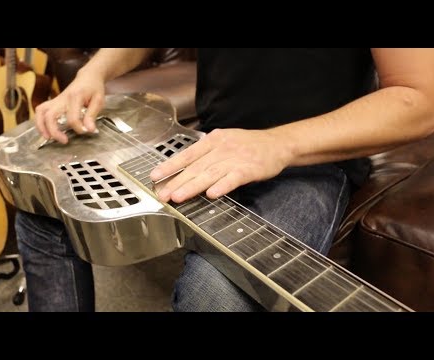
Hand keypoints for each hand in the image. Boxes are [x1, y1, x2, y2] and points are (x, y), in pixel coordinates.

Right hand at [34, 71, 105, 143]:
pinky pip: (41, 111)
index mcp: (75, 97)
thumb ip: (92, 115)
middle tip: (64, 141)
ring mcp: (56, 100)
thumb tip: (89, 130)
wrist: (88, 77)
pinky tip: (46, 131)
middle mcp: (62, 98)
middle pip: (50, 115)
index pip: (72, 117)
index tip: (86, 131)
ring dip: (41, 126)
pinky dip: (40, 121)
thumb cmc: (94, 89)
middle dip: (54, 130)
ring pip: (41, 111)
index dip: (78, 128)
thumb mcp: (98, 101)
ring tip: (48, 137)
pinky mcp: (53, 102)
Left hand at [150, 128, 291, 202]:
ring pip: (210, 173)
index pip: (187, 154)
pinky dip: (222, 186)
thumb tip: (183, 170)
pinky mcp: (250, 169)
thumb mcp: (224, 142)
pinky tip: (212, 194)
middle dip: (177, 182)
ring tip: (178, 196)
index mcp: (213, 140)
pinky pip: (234, 178)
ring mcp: (236, 158)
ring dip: (193, 186)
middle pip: (196, 167)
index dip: (170, 166)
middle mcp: (222, 148)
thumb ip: (205, 155)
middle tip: (163, 194)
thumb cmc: (248, 145)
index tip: (155, 176)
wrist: (278, 144)